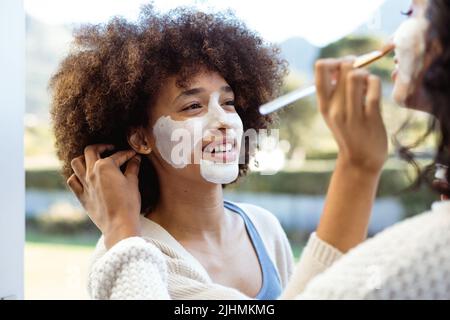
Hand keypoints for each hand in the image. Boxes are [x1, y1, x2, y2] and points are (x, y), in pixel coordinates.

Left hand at [67, 144, 142, 248]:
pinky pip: (72, 181)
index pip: (117, 155)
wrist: (118, 225)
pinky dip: (76, 175)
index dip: (127, 154)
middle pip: (90, 151)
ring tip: (93, 160)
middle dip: (101, 147)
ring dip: (84, 158)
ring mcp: (84, 184)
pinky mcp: (81, 196)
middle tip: (110, 149)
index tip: (133, 155)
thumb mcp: (133, 183)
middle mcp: (91, 172)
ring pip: (76, 163)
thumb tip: (135, 159)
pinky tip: (84, 177)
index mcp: (105, 166)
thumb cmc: (128, 204)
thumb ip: (133, 168)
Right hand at [315, 58, 387, 174]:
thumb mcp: (334, 113)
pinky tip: (373, 92)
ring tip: (366, 84)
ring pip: (357, 75)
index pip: (321, 68)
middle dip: (354, 63)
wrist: (360, 160)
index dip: (334, 61)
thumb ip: (335, 91)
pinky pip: (374, 87)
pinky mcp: (370, 117)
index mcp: (324, 104)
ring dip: (365, 73)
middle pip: (343, 67)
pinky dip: (375, 83)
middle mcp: (335, 108)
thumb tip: (344, 64)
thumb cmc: (349, 131)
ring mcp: (352, 114)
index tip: (341, 70)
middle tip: (359, 72)